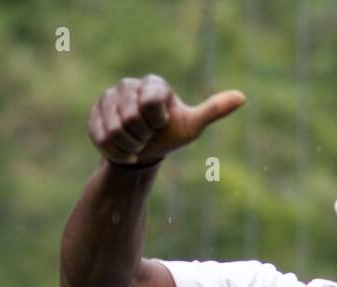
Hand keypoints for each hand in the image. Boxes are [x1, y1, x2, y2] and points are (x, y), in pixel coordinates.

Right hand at [87, 74, 244, 166]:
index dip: (156, 121)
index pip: (151, 103)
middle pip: (131, 118)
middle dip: (142, 136)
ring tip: (134, 142)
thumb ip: (213, 110)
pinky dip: (114, 150)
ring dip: (128, 145)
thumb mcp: (192, 126)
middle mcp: (127, 86)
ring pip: (114, 129)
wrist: (143, 152)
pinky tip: (121, 147)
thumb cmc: (169, 135)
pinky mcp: (93, 115)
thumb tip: (242, 97)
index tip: (161, 123)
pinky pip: (101, 137)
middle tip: (147, 136)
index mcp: (153, 84)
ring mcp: (107, 99)